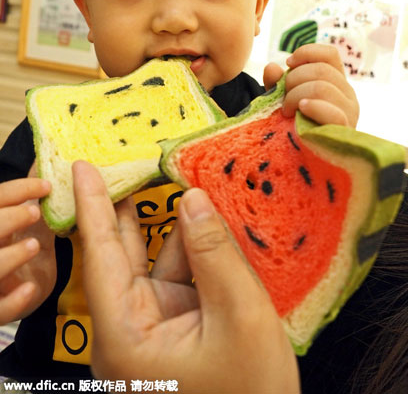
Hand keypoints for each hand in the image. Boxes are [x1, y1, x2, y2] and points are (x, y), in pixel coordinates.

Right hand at [0, 167, 55, 323]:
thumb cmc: (25, 251)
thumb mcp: (29, 223)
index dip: (16, 190)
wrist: (25, 294)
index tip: (46, 185)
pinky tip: (29, 289)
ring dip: (9, 256)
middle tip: (34, 212)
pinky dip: (11, 300)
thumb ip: (33, 199)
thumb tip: (45, 162)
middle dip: (7, 219)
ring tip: (34, 246)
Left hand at [73, 160, 299, 393]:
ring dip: (174, 223)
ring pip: (157, 258)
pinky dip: (193, 245)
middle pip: (123, 253)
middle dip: (125, 205)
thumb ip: (214, 254)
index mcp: (126, 334)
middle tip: (125, 161)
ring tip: (182, 179)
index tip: (81, 169)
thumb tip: (193, 200)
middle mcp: (131, 326)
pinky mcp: (176, 321)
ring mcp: (154, 323)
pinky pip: (180, 272)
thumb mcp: (239, 317)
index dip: (92, 206)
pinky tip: (205, 217)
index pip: (100, 256)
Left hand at [264, 43, 358, 126]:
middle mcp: (347, 94)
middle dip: (294, 80)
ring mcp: (349, 112)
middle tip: (282, 99)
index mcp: (336, 83)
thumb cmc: (295, 129)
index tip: (288, 63)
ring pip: (323, 86)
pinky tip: (301, 111)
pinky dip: (314, 107)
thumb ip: (277, 85)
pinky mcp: (345, 130)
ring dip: (297, 95)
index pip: (330, 54)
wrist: (304, 162)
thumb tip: (271, 67)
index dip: (307, 53)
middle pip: (322, 70)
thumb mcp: (284, 102)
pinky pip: (333, 111)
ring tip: (286, 111)